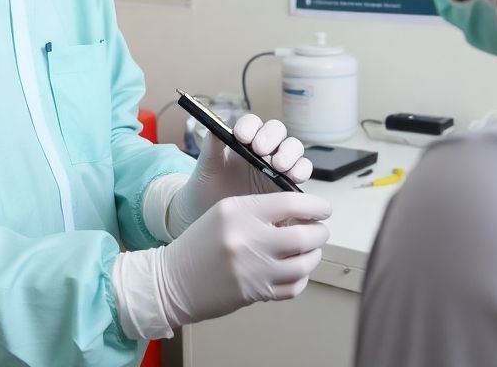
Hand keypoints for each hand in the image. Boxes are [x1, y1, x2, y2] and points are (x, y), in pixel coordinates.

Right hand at [118, 192, 330, 337]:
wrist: (172, 280)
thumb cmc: (200, 244)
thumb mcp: (225, 213)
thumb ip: (261, 210)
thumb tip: (302, 213)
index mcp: (240, 212)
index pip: (292, 203)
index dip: (316, 206)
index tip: (324, 209)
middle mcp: (248, 240)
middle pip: (305, 236)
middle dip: (320, 233)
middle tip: (319, 230)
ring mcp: (253, 269)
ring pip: (304, 263)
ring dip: (313, 256)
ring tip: (308, 251)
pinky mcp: (256, 293)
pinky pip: (294, 286)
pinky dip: (301, 277)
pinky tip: (294, 270)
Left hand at [167, 114, 312, 237]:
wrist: (213, 216)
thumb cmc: (207, 188)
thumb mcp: (207, 167)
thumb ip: (211, 146)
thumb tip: (215, 127)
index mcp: (244, 140)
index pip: (252, 123)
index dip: (250, 126)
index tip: (241, 136)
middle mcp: (264, 149)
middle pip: (277, 132)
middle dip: (271, 138)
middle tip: (260, 150)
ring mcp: (278, 166)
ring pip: (293, 149)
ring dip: (289, 153)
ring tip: (279, 166)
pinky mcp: (288, 185)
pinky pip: (302, 172)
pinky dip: (302, 171)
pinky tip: (294, 178)